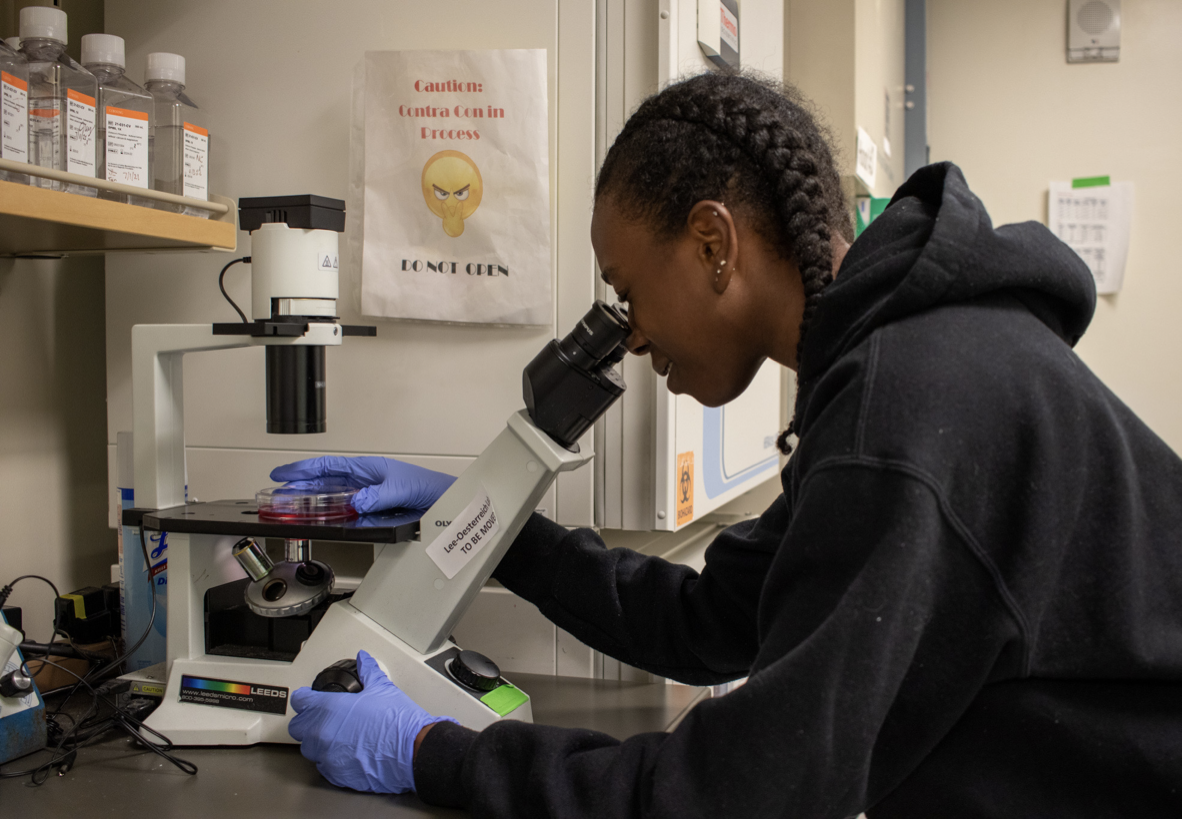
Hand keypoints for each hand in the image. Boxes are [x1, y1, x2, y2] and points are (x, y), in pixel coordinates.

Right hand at [270, 456, 455, 513]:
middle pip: (324, 483)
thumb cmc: (428, 486)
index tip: (282, 473)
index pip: (329, 466)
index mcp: (368, 468)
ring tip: (291, 509)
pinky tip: (321, 521)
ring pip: (332, 498)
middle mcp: (365, 481)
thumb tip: (357, 501)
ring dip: (311, 503)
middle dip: (300, 487)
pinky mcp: (372, 512)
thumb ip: (378, 495)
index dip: (303, 469)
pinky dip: (330, 516)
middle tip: (277, 495)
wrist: (445, 503)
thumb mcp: (401, 488)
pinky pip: (346, 513)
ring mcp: (367, 497)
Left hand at [289, 650, 456, 793]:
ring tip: (337, 736)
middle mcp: (323, 733)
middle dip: (308, 721)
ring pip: (309, 749)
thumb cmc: (397, 722)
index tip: (309, 698)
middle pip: (298, 727)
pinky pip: (323, 766)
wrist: (412, 751)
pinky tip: (347, 752)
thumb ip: (368, 672)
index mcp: (330, 708)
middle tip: (323, 717)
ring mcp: (327, 756)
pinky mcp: (336, 775)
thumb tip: (364, 660)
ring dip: (318, 742)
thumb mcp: (382, 688)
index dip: (305, 697)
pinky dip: (331, 759)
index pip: (300, 701)